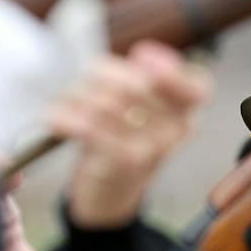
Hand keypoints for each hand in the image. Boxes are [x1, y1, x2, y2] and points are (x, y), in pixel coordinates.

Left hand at [50, 41, 210, 228]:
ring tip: (64, 100)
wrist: (110, 195)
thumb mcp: (139, 110)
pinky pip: (92, 128)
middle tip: (83, 79)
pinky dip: (67, 117)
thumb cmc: (120, 141)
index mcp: (186, 115)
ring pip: (110, 103)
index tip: (139, 55)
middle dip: (103, 74)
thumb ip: (141, 79)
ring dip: (78, 95)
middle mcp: (177, 132)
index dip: (170, 69)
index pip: (197, 88)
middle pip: (140, 85)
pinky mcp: (124, 162)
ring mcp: (153, 148)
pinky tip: (53, 116)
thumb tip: (140, 54)